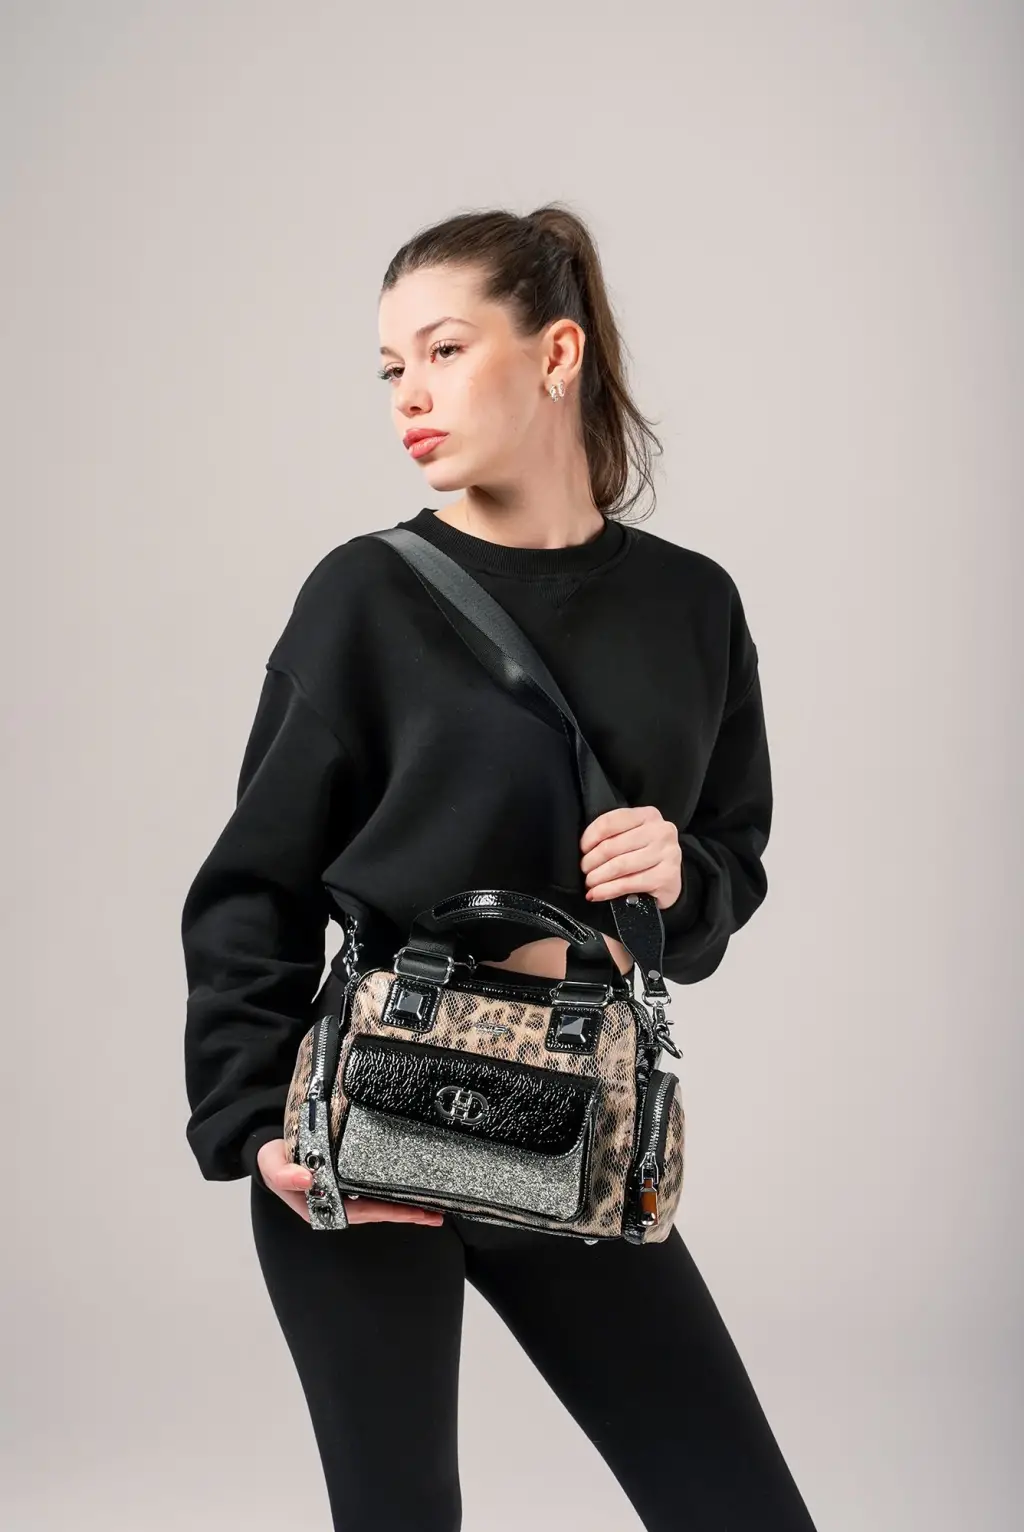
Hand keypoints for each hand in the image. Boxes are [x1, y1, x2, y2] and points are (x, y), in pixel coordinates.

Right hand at [255, 1138, 444, 1227]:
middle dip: (405, 1214)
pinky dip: (392, 1191)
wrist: (273, 1154)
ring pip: (379, 1203)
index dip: (388, 1212)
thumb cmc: (275, 1161)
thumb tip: (305, 1179)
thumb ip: (284, 1173)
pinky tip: (409, 1191)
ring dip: (403, 1206)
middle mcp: (337, 1203)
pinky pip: (374, 1190)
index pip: (362, 1212)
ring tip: (431, 1208)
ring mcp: (344, 1194)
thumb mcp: (273, 1164)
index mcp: (322, 1204)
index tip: (412, 1212)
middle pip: (377, 1211)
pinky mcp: (349, 1182)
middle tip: (434, 1215)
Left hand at [580, 804, 682, 908]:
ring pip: (619, 866)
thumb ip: (613, 834)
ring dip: (597, 877)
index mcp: (649, 815)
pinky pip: (627, 884)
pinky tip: (597, 894)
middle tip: (584, 870)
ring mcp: (667, 854)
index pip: (610, 822)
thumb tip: (584, 849)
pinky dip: (607, 891)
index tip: (582, 850)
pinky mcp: (666, 876)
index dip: (590, 837)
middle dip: (591, 861)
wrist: (669, 881)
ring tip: (589, 882)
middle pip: (612, 846)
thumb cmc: (645, 856)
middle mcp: (661, 831)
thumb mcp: (631, 837)